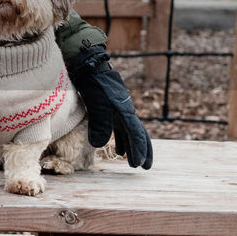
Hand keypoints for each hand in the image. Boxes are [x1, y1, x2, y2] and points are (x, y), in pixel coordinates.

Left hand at [68, 42, 152, 168]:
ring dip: (132, 148)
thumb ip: (99, 124)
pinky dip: (122, 140)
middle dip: (143, 151)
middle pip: (139, 134)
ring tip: (132, 163)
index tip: (140, 163)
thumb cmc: (94, 85)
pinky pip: (121, 129)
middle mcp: (126, 112)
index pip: (136, 133)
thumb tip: (100, 145)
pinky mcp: (112, 110)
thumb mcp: (96, 104)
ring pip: (130, 133)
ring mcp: (120, 111)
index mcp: (125, 111)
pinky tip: (119, 151)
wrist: (91, 67)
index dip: (139, 149)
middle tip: (145, 167)